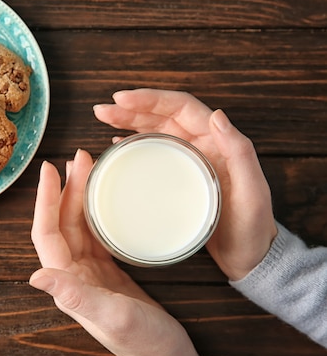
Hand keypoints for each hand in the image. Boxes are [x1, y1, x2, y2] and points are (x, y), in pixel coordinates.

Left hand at [30, 149, 207, 355]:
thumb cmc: (143, 343)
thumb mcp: (113, 317)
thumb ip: (75, 297)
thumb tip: (35, 276)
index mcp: (69, 283)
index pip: (47, 233)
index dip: (46, 201)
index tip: (49, 170)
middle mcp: (74, 274)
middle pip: (62, 223)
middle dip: (66, 189)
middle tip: (79, 157)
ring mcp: (91, 272)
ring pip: (78, 225)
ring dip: (80, 196)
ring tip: (89, 167)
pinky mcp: (109, 271)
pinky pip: (96, 233)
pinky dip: (96, 212)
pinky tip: (102, 197)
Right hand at [93, 88, 277, 279]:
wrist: (249, 256)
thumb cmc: (252, 226)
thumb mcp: (251, 190)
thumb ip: (239, 152)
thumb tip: (217, 115)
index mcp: (216, 141)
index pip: (180, 107)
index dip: (151, 99)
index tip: (123, 100)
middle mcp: (201, 145)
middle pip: (162, 116)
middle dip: (131, 108)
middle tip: (102, 111)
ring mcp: (188, 160)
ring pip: (154, 131)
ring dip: (128, 121)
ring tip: (104, 118)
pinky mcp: (178, 178)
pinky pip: (153, 151)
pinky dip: (134, 143)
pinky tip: (117, 143)